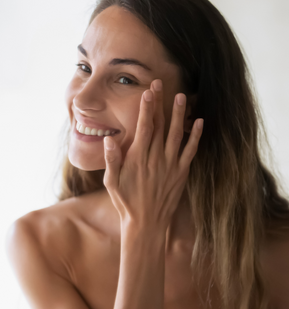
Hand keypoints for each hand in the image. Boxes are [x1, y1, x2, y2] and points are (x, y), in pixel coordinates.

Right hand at [103, 79, 202, 229]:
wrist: (146, 224)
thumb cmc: (125, 202)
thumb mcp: (111, 182)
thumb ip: (111, 160)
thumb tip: (109, 140)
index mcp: (138, 158)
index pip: (144, 127)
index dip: (146, 108)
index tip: (148, 92)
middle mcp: (156, 158)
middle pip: (160, 126)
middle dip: (160, 103)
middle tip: (161, 84)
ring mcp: (171, 165)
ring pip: (177, 134)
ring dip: (180, 115)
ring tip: (182, 96)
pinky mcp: (181, 173)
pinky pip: (190, 151)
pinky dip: (195, 136)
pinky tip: (199, 123)